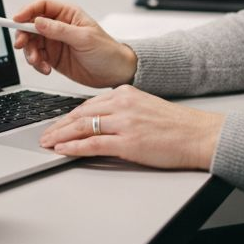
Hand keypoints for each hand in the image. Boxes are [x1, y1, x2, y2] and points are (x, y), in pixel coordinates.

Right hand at [11, 0, 136, 87]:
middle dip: (24, 36)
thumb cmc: (107, 51)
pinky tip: (45, 69)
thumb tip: (38, 22)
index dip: (27, 11)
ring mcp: (55, 42)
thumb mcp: (84, 38)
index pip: (42, 6)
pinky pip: (37, 58)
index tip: (16, 19)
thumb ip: (59, 30)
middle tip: (22, 46)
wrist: (115, 73)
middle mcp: (59, 26)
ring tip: (38, 63)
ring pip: (32, 43)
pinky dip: (37, 64)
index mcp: (68, 14)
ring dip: (30, 53)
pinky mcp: (53, 57)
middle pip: (31, 25)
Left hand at [38, 85, 224, 170]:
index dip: (69, 116)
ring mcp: (124, 123)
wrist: (199, 135)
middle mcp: (122, 104)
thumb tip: (101, 123)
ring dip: (61, 136)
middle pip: (80, 114)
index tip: (57, 124)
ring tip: (47, 143)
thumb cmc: (177, 126)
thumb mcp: (145, 108)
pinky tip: (63, 150)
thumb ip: (123, 111)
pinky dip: (74, 147)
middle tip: (44, 135)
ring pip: (83, 127)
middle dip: (58, 125)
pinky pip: (93, 144)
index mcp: (126, 93)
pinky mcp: (128, 142)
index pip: (88, 104)